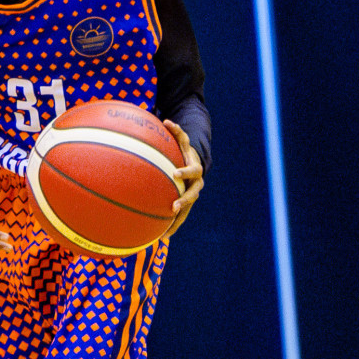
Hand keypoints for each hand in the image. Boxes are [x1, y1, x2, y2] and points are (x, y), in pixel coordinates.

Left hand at [163, 120, 203, 238]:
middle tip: (173, 207)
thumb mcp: (183, 141)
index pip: (192, 170)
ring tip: (166, 234)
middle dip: (184, 200)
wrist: (196, 163)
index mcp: (194, 169)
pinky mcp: (187, 203)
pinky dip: (173, 226)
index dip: (185, 171)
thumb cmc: (184, 151)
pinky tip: (162, 238)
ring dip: (177, 221)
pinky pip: (181, 217)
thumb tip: (166, 120)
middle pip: (192, 194)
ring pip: (187, 210)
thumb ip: (177, 131)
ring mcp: (192, 195)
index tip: (175, 173)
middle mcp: (196, 184)